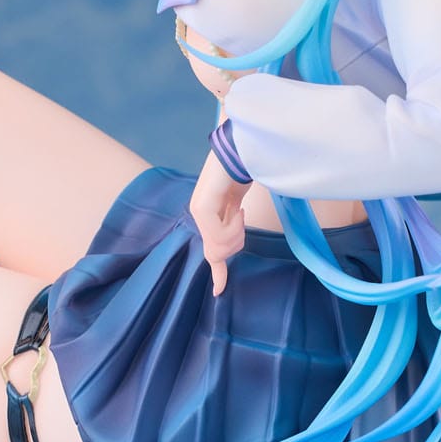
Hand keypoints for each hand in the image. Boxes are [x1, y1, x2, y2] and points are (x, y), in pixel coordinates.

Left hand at [189, 152, 248, 297]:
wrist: (241, 149)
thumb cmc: (242, 173)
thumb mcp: (238, 204)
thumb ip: (233, 224)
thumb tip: (231, 247)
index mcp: (206, 215)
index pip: (210, 252)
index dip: (218, 274)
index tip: (219, 291)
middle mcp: (198, 214)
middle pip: (218, 254)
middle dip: (236, 243)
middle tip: (241, 219)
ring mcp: (199, 211)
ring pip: (221, 247)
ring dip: (238, 233)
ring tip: (239, 210)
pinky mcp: (203, 208)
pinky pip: (221, 235)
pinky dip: (236, 226)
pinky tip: (238, 208)